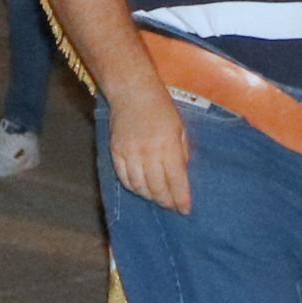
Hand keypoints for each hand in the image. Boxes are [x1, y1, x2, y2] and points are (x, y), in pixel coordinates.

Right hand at [105, 88, 193, 214]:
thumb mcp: (180, 129)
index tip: (185, 210)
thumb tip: (182, 177)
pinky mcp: (116, 152)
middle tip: (172, 205)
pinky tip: (141, 187)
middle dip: (166, 201)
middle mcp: (149, 152)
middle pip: (157, 188)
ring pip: (140, 187)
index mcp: (168, 146)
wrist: (132, 92)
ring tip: (157, 197)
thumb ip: (182, 153)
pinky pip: (124, 178)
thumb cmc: (161, 108)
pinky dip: (133, 187)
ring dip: (150, 196)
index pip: (176, 181)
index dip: (181, 199)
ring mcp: (130, 153)